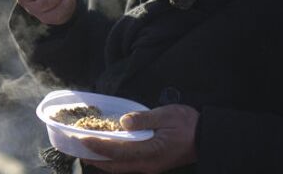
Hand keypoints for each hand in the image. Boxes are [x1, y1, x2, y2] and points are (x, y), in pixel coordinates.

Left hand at [81, 104, 198, 173]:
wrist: (208, 137)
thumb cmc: (188, 124)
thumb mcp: (167, 115)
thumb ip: (144, 119)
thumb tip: (123, 122)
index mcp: (151, 153)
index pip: (117, 152)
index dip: (98, 146)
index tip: (81, 139)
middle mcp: (147, 165)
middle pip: (114, 166)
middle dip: (93, 158)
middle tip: (75, 148)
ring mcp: (149, 168)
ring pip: (119, 168)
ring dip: (102, 160)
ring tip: (85, 150)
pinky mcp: (151, 165)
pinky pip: (126, 166)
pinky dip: (113, 160)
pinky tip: (105, 151)